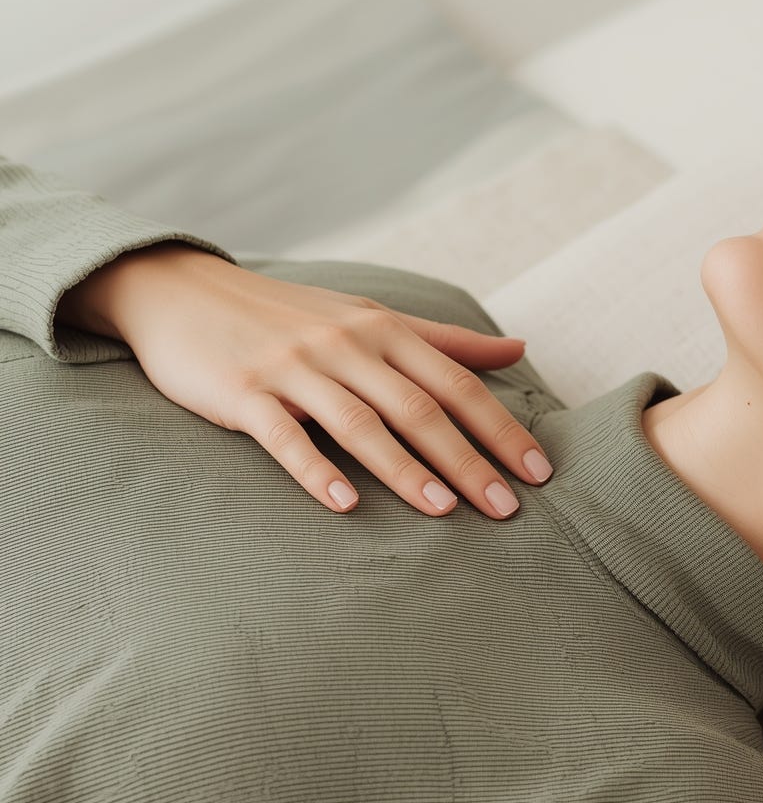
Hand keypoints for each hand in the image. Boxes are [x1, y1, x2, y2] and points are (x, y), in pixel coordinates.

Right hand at [92, 245, 552, 517]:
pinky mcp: (244, 393)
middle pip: (419, 408)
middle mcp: (346, 345)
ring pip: (360, 422)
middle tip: (508, 509)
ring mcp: (294, 368)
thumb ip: (446, 341)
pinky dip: (314, 470)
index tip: (540, 472)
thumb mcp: (372, 316)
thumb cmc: (291, 315)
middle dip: (468, 460)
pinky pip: (284, 437)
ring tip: (444, 511)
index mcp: (384, 329)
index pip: (457, 383)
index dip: (501, 428)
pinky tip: (344, 504)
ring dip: (405, 469)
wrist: (182, 291)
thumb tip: (521, 349)